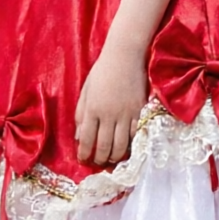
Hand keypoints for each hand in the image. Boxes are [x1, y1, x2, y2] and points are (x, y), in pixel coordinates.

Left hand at [75, 42, 148, 166]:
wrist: (125, 56)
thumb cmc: (102, 71)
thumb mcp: (86, 91)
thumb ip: (81, 114)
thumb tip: (79, 137)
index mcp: (92, 109)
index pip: (87, 139)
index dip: (84, 154)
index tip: (83, 160)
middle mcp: (109, 114)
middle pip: (104, 146)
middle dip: (99, 159)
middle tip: (97, 163)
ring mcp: (126, 114)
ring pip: (121, 145)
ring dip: (114, 156)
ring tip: (110, 159)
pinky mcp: (139, 112)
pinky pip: (134, 135)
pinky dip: (130, 145)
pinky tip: (125, 148)